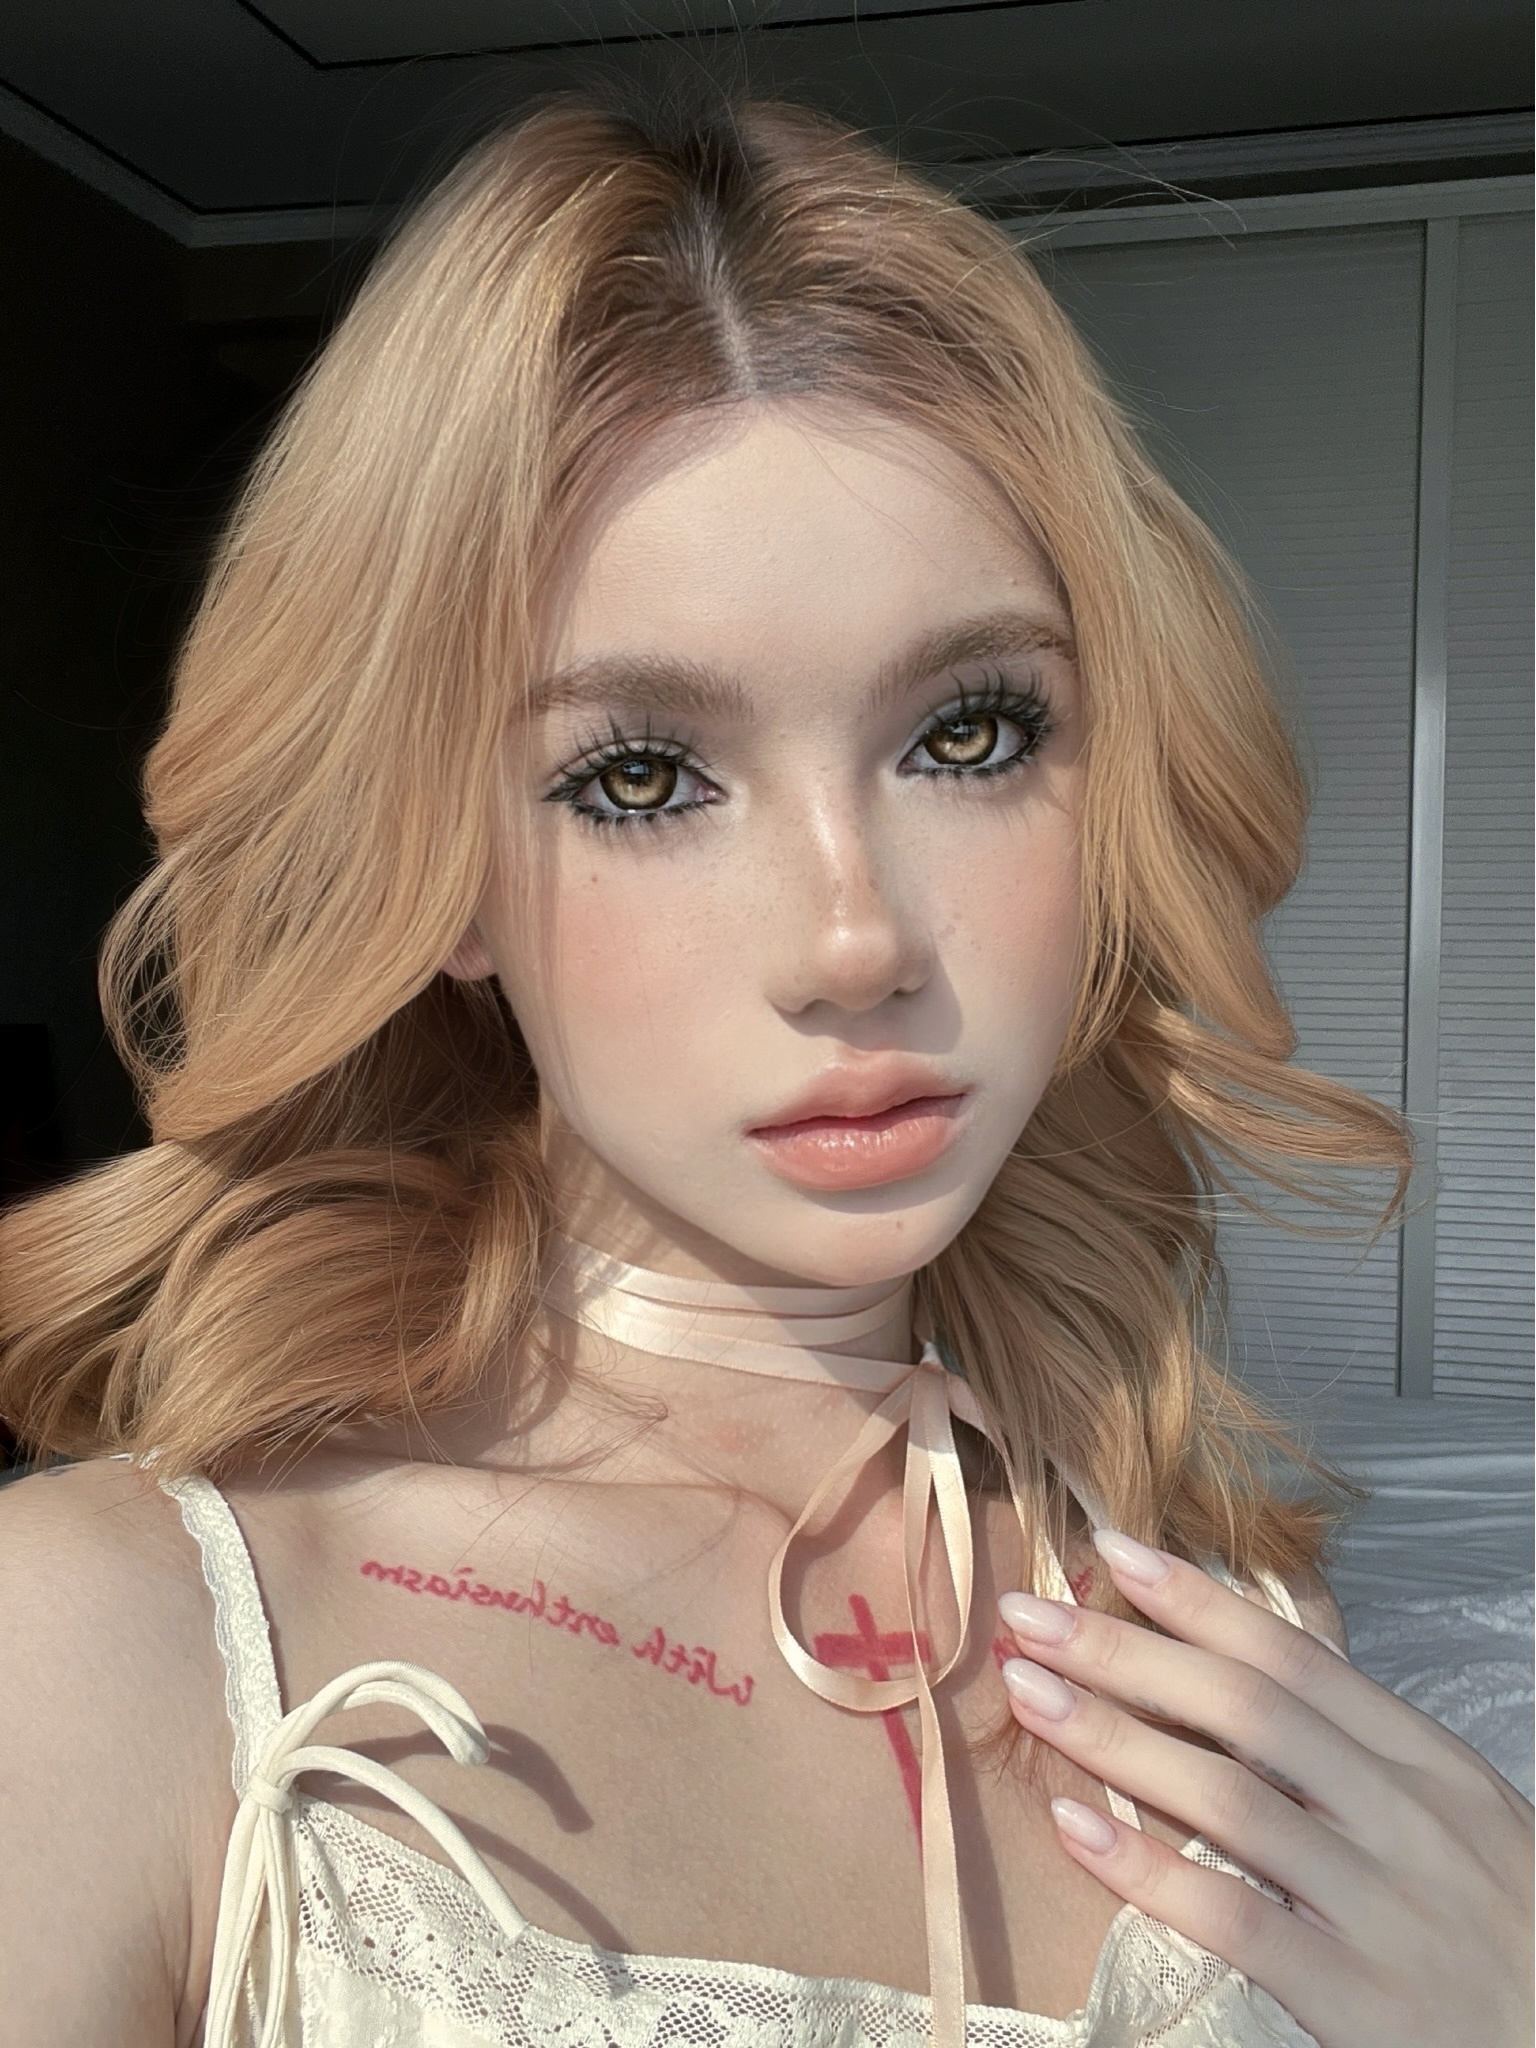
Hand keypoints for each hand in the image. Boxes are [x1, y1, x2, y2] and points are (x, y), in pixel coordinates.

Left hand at [996, 1530, 1532, 2047]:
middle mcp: (1410, 1821)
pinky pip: (1238, 1922)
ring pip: (1232, 1801)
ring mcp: (1388, 1911)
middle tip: (1028, 1613)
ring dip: (1115, 1738)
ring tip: (1028, 1693)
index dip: (1196, 1599)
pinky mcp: (1365, 2003)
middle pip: (1247, 1711)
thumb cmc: (1506, 1936)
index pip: (1295, 1658)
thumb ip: (1357, 1752)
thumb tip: (1234, 1668)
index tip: (1107, 1548)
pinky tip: (1076, 1831)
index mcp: (1431, 1765)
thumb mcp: (1457, 1822)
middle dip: (1127, 1651)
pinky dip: (1151, 1871)